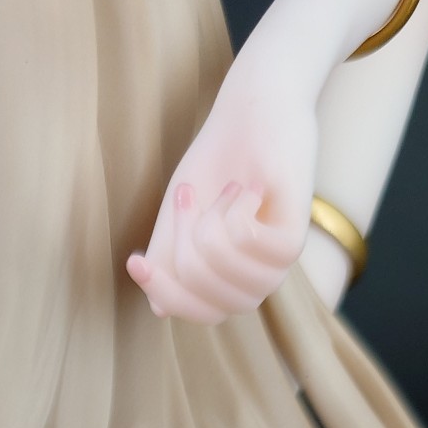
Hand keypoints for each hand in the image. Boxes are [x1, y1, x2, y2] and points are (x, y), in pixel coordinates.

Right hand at [126, 76, 318, 323]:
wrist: (256, 114)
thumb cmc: (216, 163)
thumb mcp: (178, 217)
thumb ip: (169, 259)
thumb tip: (159, 309)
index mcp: (226, 281)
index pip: (194, 313)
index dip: (162, 290)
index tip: (134, 260)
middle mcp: (253, 280)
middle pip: (203, 295)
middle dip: (182, 243)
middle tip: (184, 195)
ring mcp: (275, 264)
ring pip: (224, 271)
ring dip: (210, 224)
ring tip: (224, 190)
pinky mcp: (294, 240)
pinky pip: (247, 244)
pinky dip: (237, 210)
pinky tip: (251, 189)